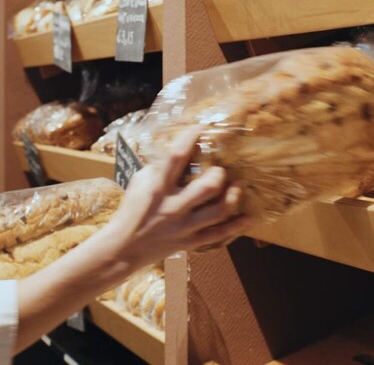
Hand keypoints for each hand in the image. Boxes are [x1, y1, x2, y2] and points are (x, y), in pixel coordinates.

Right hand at [103, 127, 251, 268]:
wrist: (124, 247)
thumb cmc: (131, 209)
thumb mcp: (139, 182)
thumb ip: (159, 168)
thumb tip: (181, 152)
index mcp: (158, 187)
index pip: (176, 156)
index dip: (190, 138)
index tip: (201, 127)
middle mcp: (173, 206)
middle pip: (206, 187)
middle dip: (218, 175)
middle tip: (220, 169)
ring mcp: (184, 226)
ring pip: (218, 211)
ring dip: (233, 196)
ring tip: (239, 186)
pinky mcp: (190, 241)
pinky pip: (219, 234)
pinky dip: (236, 226)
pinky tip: (249, 217)